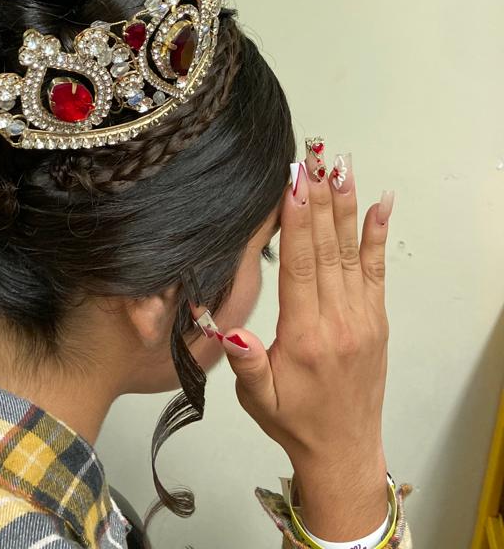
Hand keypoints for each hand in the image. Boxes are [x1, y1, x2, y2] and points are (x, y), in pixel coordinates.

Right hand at [221, 147, 392, 477]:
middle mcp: (339, 321)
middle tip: (314, 159)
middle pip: (326, 249)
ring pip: (351, 251)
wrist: (345, 450)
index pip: (300, 268)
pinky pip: (377, 269)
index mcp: (306, 337)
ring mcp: (362, 317)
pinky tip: (380, 204)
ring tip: (340, 167)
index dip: (296, 223)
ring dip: (345, 206)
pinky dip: (378, 234)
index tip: (294, 185)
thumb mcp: (257, 399)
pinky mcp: (376, 318)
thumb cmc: (295, 421)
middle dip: (319, 199)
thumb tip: (231, 330)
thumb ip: (246, 363)